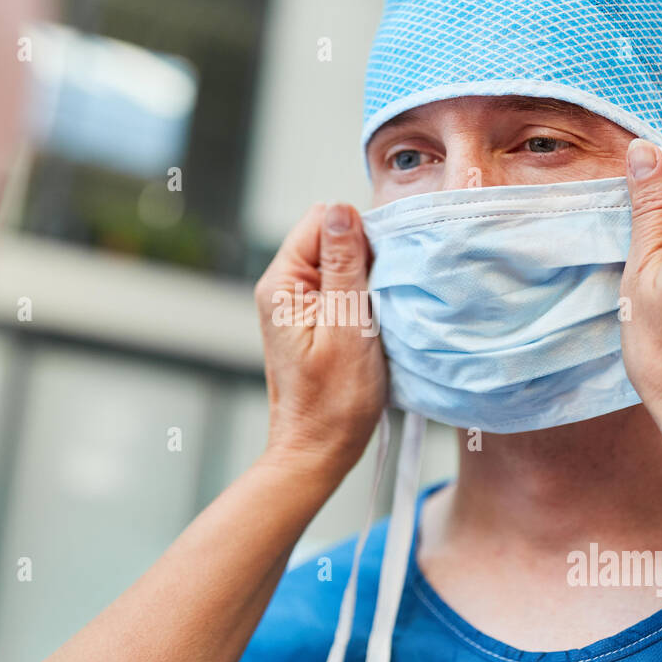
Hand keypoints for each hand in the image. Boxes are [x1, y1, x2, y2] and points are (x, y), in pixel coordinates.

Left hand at [254, 203, 387, 476]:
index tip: (379, 271)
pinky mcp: (314, 320)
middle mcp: (284, 287)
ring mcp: (298, 304)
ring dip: (367, 281)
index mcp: (282, 282)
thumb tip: (342, 210)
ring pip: (342, 263)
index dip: (358, 235)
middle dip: (364, 258)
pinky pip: (343, 289)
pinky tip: (373, 326)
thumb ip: (344, 265)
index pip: (322, 220)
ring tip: (376, 317)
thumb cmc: (334, 400)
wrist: (319, 451)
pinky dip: (364, 300)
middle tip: (379, 300)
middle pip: (332, 238)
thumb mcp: (346, 326)